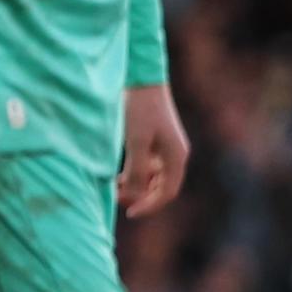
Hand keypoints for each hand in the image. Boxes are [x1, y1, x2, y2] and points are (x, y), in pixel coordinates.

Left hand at [118, 82, 189, 219]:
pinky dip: (134, 174)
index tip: (128, 213)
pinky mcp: (154, 139)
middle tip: (117, 200)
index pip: (166, 192)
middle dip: (141, 197)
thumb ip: (137, 172)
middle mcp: (175, 153)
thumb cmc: (139, 110)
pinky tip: (118, 175)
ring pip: (153, 177)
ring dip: (136, 186)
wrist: (141, 78)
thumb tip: (135, 197)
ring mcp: (165, 146)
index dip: (148, 206)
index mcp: (176, 156)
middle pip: (161, 187)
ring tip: (114, 187)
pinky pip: (147, 165)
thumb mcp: (136, 143)